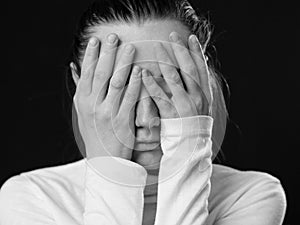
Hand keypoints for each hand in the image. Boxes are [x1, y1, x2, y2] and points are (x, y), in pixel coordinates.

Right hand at [72, 34, 141, 159]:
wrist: (104, 161)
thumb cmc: (95, 134)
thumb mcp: (83, 113)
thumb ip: (82, 91)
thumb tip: (75, 69)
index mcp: (82, 102)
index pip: (86, 74)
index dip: (91, 55)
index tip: (96, 40)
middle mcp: (92, 106)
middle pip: (100, 74)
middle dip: (107, 53)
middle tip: (114, 37)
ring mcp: (107, 113)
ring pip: (115, 83)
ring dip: (123, 64)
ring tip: (130, 48)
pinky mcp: (122, 121)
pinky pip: (130, 98)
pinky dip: (135, 83)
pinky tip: (140, 71)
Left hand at [141, 32, 212, 118]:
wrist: (191, 148)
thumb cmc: (194, 126)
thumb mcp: (202, 106)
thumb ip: (199, 88)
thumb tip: (199, 66)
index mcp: (205, 94)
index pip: (201, 68)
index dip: (196, 52)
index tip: (189, 37)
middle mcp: (197, 97)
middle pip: (188, 69)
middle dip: (180, 50)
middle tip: (171, 35)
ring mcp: (184, 105)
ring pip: (174, 78)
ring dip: (165, 61)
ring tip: (156, 47)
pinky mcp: (171, 114)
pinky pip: (160, 96)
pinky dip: (152, 83)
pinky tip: (144, 73)